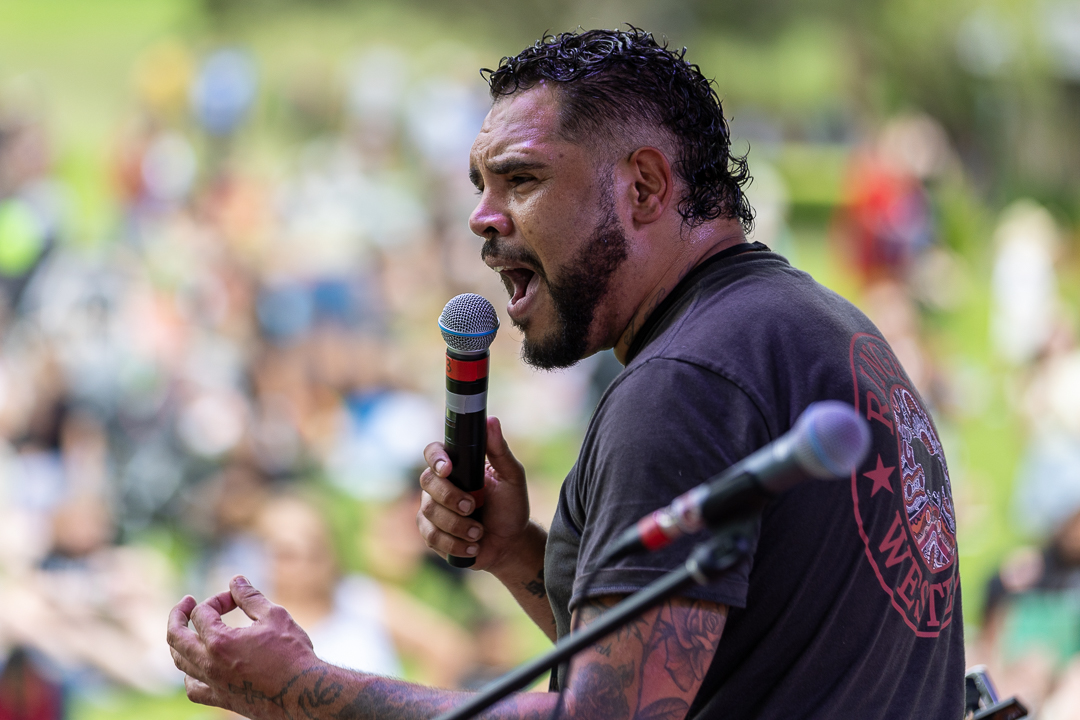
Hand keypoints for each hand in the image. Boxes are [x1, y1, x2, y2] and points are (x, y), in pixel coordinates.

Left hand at [167, 576, 317, 717]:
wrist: (304, 691)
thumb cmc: (291, 652)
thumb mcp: (274, 615)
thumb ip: (250, 597)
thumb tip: (236, 580)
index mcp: (219, 642)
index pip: (202, 613)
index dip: (217, 599)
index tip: (235, 598)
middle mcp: (209, 664)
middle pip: (176, 637)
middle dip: (179, 615)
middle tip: (187, 602)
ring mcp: (213, 684)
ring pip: (181, 661)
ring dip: (182, 641)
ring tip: (191, 630)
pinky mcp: (222, 699)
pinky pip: (193, 689)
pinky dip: (190, 674)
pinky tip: (198, 666)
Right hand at [418, 416, 530, 572]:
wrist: (510, 543)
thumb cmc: (511, 506)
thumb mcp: (512, 477)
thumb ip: (500, 451)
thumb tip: (491, 421)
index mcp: (458, 466)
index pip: (433, 452)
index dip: (436, 458)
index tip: (448, 469)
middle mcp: (440, 484)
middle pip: (427, 482)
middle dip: (450, 498)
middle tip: (473, 507)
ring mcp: (432, 509)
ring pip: (429, 512)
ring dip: (457, 525)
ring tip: (479, 533)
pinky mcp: (431, 533)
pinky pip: (430, 536)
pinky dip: (454, 544)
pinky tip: (472, 547)